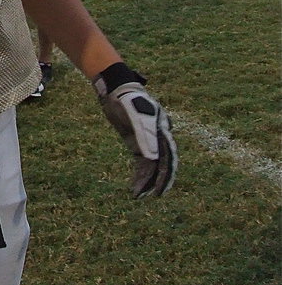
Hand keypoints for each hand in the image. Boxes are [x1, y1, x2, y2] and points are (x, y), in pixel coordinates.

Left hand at [94, 63, 177, 197]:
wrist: (117, 89)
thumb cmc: (127, 100)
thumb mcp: (135, 117)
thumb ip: (145, 136)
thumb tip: (153, 159)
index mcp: (162, 130)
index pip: (168, 156)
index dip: (168, 173)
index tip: (163, 188)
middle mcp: (158, 136)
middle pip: (163, 162)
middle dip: (160, 180)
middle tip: (157, 196)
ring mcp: (148, 140)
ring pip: (151, 165)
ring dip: (147, 180)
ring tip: (138, 195)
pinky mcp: (137, 143)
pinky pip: (141, 162)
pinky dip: (139, 174)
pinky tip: (135, 186)